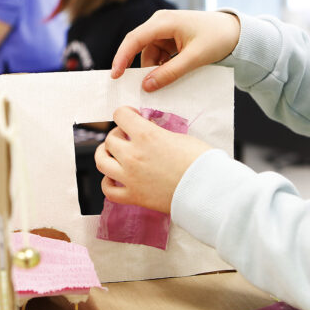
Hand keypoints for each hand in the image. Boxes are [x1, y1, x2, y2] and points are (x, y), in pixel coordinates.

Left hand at [95, 106, 212, 212]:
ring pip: (101, 162)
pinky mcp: (133, 197)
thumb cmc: (201, 162)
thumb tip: (148, 132)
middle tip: (127, 136)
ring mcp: (130, 178)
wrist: (208, 191)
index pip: (120, 115)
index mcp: (146, 136)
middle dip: (118, 134)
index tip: (131, 116)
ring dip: (105, 154)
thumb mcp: (180, 137)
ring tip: (113, 154)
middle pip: (110, 139)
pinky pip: (108, 190)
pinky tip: (114, 178)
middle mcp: (133, 156)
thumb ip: (158, 133)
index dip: (126, 113)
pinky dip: (107, 182)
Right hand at [111, 10, 240, 91]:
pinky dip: (161, 68)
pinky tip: (170, 78)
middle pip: (139, 48)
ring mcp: (164, 31)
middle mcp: (160, 23)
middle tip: (139, 90)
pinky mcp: (170, 39)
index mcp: (164, 21)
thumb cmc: (217, 38)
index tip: (115, 76)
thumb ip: (170, 73)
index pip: (135, 39)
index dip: (122, 57)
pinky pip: (159, 56)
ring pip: (149, 55)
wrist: (236, 31)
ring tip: (164, 85)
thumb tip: (146, 86)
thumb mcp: (194, 58)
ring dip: (154, 70)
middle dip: (139, 69)